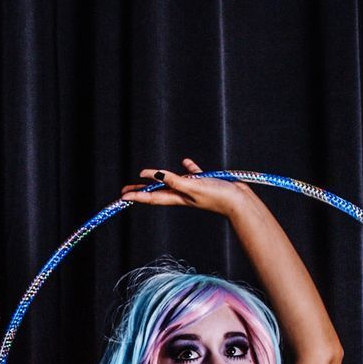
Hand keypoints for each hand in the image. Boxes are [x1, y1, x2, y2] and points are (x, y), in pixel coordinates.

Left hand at [120, 157, 246, 215]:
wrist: (239, 202)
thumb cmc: (217, 196)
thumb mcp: (193, 187)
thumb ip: (174, 180)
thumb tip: (155, 174)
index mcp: (178, 198)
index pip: (152, 197)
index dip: (136, 195)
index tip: (122, 196)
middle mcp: (183, 195)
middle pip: (157, 192)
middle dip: (141, 191)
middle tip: (125, 191)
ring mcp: (194, 189)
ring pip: (173, 182)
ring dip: (160, 180)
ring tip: (148, 177)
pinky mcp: (206, 182)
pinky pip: (193, 174)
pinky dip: (188, 168)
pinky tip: (186, 161)